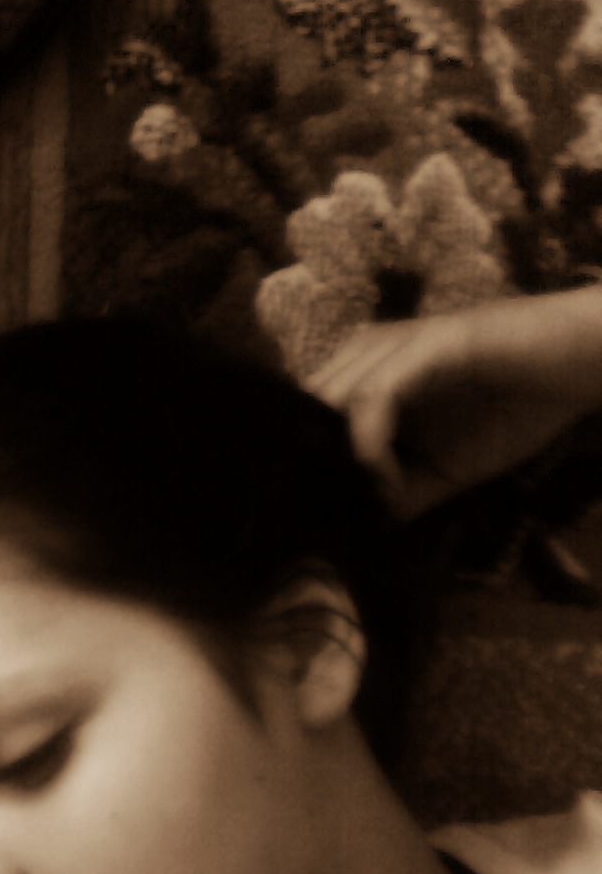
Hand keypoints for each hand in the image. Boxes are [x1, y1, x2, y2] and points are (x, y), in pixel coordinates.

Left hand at [305, 286, 601, 518]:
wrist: (579, 365)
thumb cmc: (515, 407)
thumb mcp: (445, 469)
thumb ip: (399, 493)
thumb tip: (357, 528)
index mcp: (365, 376)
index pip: (301, 419)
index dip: (299, 469)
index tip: (320, 517)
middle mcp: (367, 354)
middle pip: (301, 413)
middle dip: (306, 468)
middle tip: (329, 517)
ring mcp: (393, 346)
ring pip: (327, 404)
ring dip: (335, 462)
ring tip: (365, 501)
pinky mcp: (426, 344)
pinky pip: (374, 397)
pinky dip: (370, 446)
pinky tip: (389, 481)